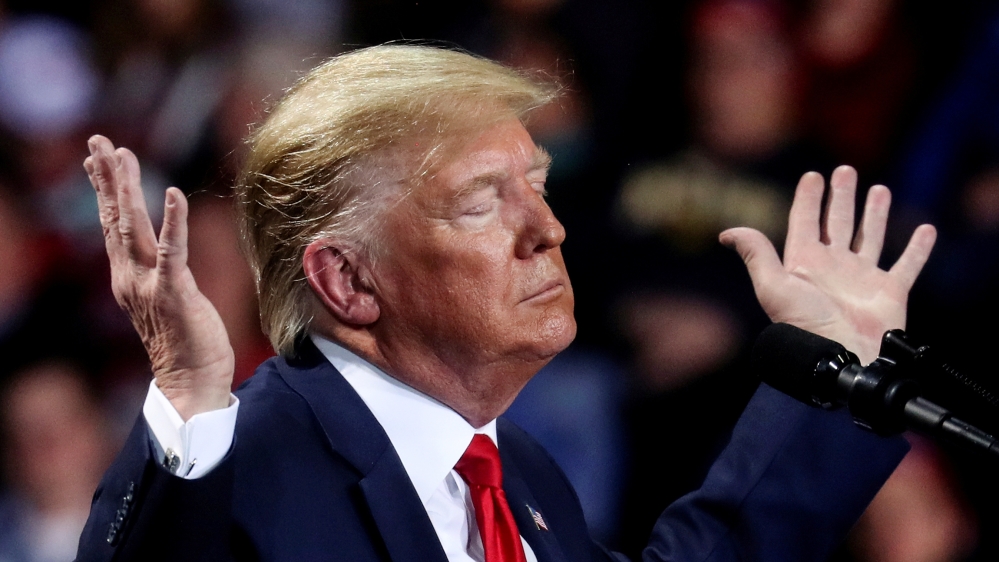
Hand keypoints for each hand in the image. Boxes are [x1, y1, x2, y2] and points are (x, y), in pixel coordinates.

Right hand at [84, 135, 233, 419]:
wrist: (189, 383)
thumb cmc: (185, 343)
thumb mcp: (164, 301)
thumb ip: (158, 274)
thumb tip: (161, 251)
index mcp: (128, 278)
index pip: (112, 226)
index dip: (105, 190)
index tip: (98, 159)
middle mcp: (131, 277)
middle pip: (114, 218)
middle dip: (106, 177)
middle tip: (98, 141)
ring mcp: (149, 285)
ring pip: (132, 227)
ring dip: (126, 188)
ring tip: (121, 154)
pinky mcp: (174, 292)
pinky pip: (172, 251)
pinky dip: (172, 221)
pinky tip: (173, 193)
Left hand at [719, 165, 936, 363]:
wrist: (841, 356)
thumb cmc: (805, 324)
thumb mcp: (773, 286)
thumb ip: (756, 254)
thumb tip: (726, 233)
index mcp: (805, 263)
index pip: (805, 221)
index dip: (808, 198)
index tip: (812, 175)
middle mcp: (833, 266)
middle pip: (838, 222)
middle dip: (841, 196)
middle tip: (845, 170)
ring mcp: (862, 278)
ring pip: (870, 237)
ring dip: (875, 214)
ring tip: (879, 190)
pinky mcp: (890, 292)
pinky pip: (907, 264)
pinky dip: (918, 248)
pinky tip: (926, 229)